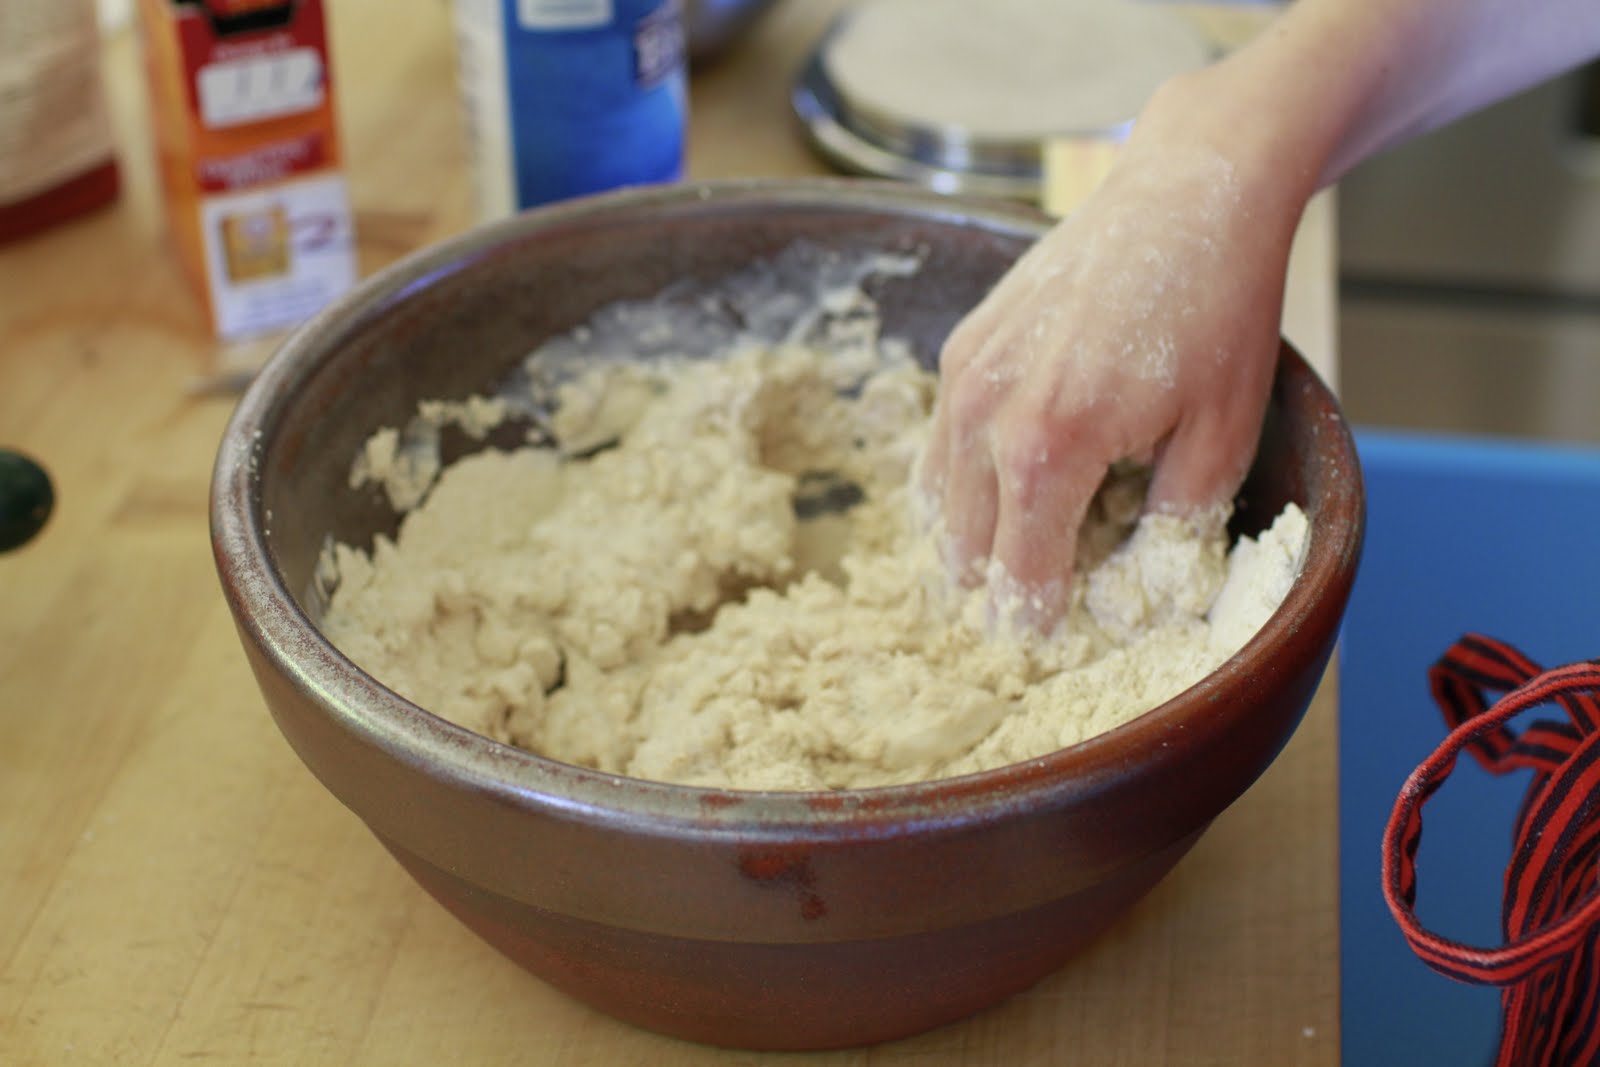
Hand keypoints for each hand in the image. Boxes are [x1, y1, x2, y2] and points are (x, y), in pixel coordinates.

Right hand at [920, 123, 1294, 629]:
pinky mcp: (964, 344)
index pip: (1018, 575)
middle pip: (962, 546)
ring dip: (967, 538)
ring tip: (1003, 563)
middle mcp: (985, 414)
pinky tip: (1004, 484)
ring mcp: (965, 374)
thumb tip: (1140, 595)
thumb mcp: (1221, 438)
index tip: (1048, 644)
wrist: (1190, 191)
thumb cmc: (1216, 311)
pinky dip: (964, 478)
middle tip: (1026, 613)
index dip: (1034, 622)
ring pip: (938, 496)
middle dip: (991, 589)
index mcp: (1049, 448)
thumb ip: (1170, 532)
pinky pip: (943, 439)